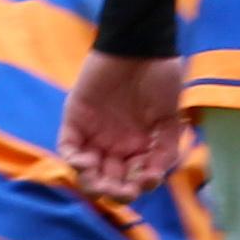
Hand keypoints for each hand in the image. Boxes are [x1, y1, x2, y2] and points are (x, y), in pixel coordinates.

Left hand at [61, 52, 186, 202]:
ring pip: (87, 170)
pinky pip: (68, 147)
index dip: (138, 187)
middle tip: (118, 190)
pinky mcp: (75, 120)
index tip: (145, 181)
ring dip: (91, 182)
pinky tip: (84, 162)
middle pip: (109, 180)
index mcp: (141, 149)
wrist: (139, 49)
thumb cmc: (161, 82)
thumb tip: (151, 180)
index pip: (134, 179)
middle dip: (113, 191)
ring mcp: (94, 134)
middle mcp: (116, 146)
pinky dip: (73, 159)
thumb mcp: (171, 121)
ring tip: (98, 182)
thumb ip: (164, 152)